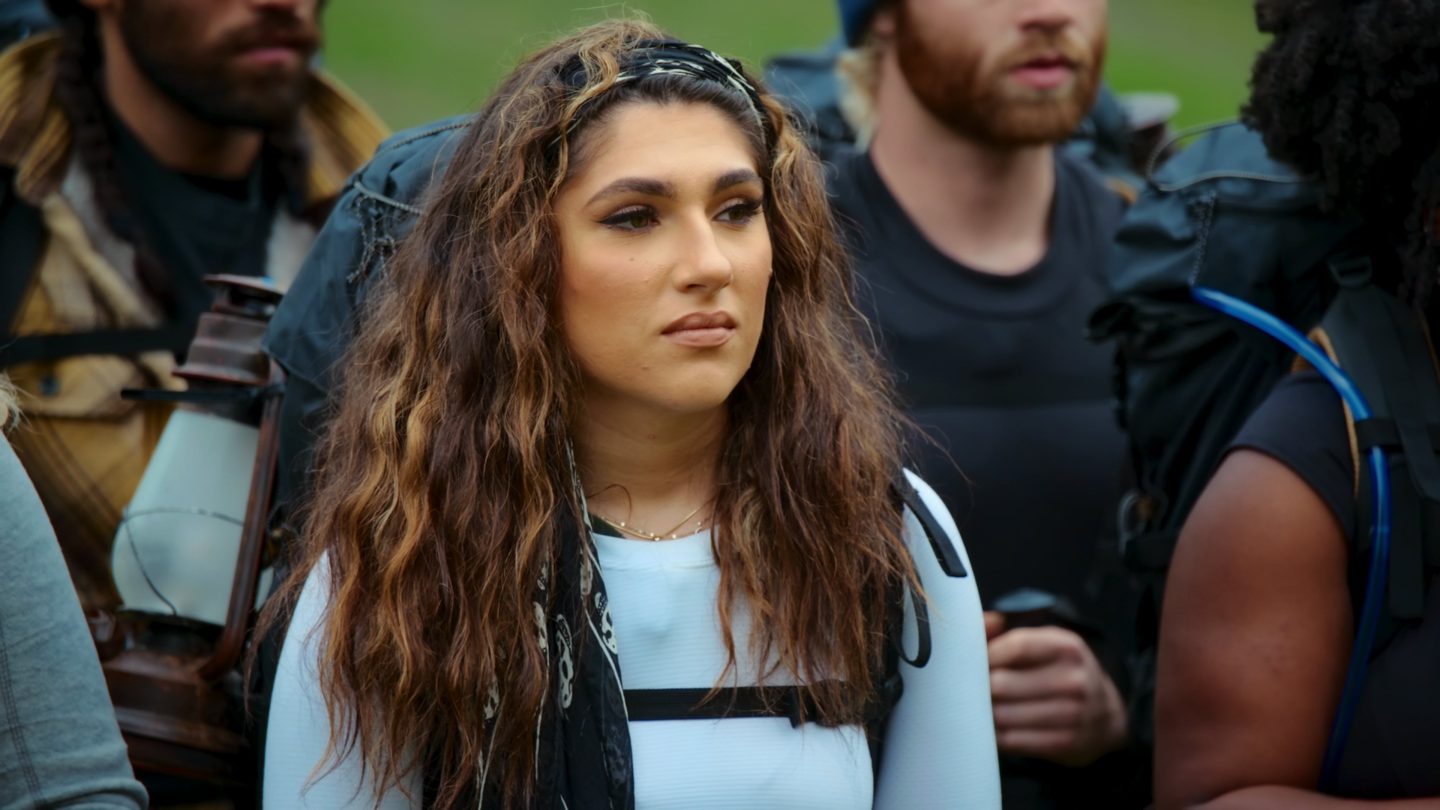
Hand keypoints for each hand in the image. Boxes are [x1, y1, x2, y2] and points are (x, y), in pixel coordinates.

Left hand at [985, 611, 1127, 766]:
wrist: (1108, 716)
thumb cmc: (1063, 673)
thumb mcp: (1045, 644)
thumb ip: (1005, 631)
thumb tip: (980, 624)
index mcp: (1067, 647)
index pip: (1015, 646)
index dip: (985, 655)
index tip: (972, 662)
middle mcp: (1073, 680)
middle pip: (1002, 684)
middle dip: (978, 687)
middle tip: (969, 688)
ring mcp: (1071, 715)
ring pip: (1002, 716)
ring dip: (983, 713)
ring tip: (980, 707)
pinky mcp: (1064, 744)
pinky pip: (1012, 740)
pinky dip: (995, 735)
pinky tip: (994, 727)